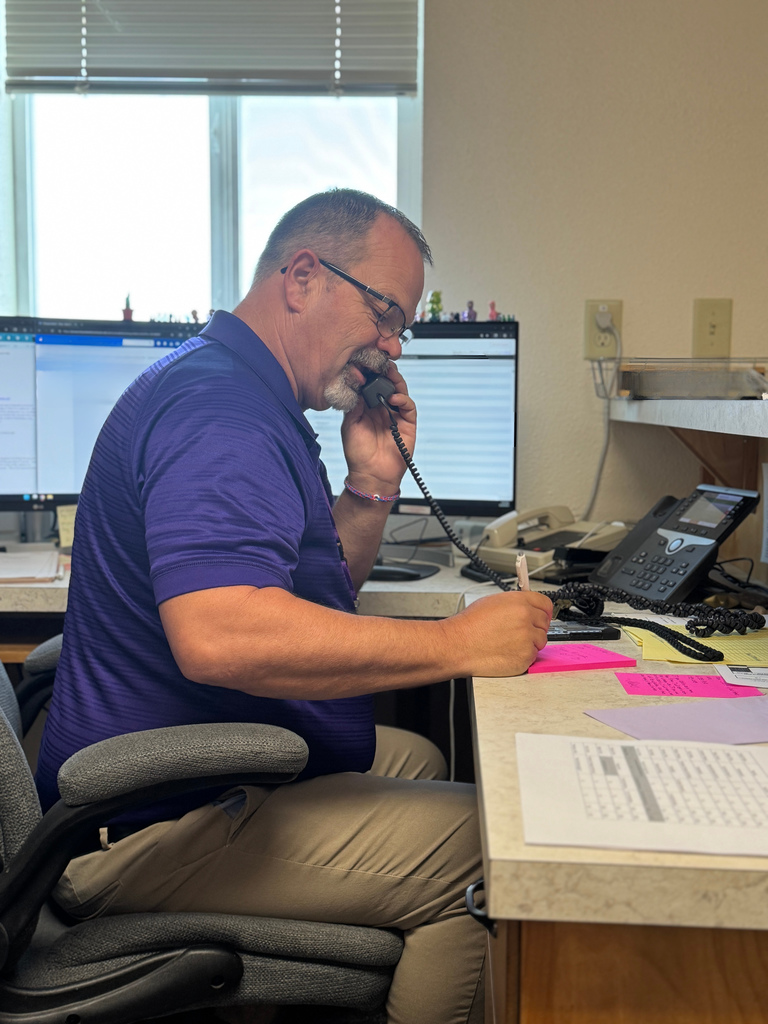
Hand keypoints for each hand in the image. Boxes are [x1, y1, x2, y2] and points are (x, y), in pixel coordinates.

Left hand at [340, 363, 415, 495]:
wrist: (370, 475)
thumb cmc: (358, 454)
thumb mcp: (350, 425)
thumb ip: (354, 405)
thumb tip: (357, 385)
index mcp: (368, 408)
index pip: (373, 385)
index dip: (372, 374)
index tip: (367, 363)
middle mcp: (383, 409)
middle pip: (388, 384)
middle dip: (385, 372)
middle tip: (381, 363)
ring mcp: (396, 415)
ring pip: (400, 391)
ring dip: (396, 381)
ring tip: (390, 374)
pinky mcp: (407, 424)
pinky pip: (409, 407)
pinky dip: (403, 400)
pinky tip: (395, 398)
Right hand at [447, 591, 552, 676]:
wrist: (458, 644)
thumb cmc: (469, 625)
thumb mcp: (493, 602)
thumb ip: (515, 603)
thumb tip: (527, 607)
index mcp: (519, 602)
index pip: (545, 604)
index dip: (543, 611)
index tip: (542, 615)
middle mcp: (526, 618)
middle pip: (544, 623)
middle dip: (534, 628)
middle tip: (517, 633)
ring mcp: (527, 638)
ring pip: (540, 641)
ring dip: (529, 643)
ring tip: (508, 643)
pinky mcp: (525, 657)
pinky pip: (532, 656)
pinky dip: (522, 656)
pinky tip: (506, 652)